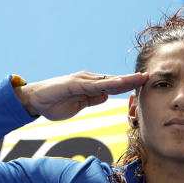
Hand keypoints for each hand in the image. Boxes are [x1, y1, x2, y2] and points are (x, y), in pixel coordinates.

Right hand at [14, 71, 148, 119]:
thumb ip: (92, 100)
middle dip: (132, 79)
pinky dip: (108, 84)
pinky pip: (95, 84)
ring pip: (107, 80)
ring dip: (124, 80)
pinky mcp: (74, 83)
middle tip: (149, 77)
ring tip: (140, 79)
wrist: (35, 101)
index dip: (129, 84)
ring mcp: (82, 80)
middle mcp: (88, 80)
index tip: (144, 84)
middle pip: (114, 80)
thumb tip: (106, 96)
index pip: (113, 85)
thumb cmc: (54, 103)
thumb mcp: (78, 105)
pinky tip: (119, 84)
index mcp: (90, 86)